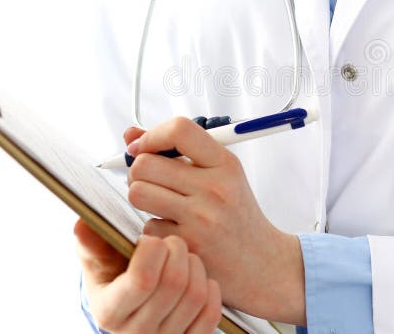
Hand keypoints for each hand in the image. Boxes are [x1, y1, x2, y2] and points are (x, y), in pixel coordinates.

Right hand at [74, 220, 220, 333]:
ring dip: (195, 266)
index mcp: (109, 312)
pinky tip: (198, 277)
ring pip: (195, 295)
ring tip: (184, 257)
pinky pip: (211, 314)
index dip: (152, 250)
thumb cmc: (116, 277)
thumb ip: (92, 244)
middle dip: (177, 250)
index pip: (142, 279)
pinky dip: (210, 289)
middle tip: (171, 242)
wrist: (132, 310)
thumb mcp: (98, 263)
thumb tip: (83, 225)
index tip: (149, 240)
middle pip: (174, 282)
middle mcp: (136, 333)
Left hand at [125, 118, 305, 323]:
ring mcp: (201, 219)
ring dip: (142, 199)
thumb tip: (130, 134)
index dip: (151, 136)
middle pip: (145, 163)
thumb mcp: (219, 175)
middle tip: (151, 182)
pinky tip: (174, 232)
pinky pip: (146, 228)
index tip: (142, 147)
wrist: (262, 263)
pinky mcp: (188, 246)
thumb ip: (177, 151)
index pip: (179, 130)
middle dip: (138, 171)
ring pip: (138, 193)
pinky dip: (154, 230)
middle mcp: (215, 188)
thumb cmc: (235, 214)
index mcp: (225, 164)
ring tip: (160, 205)